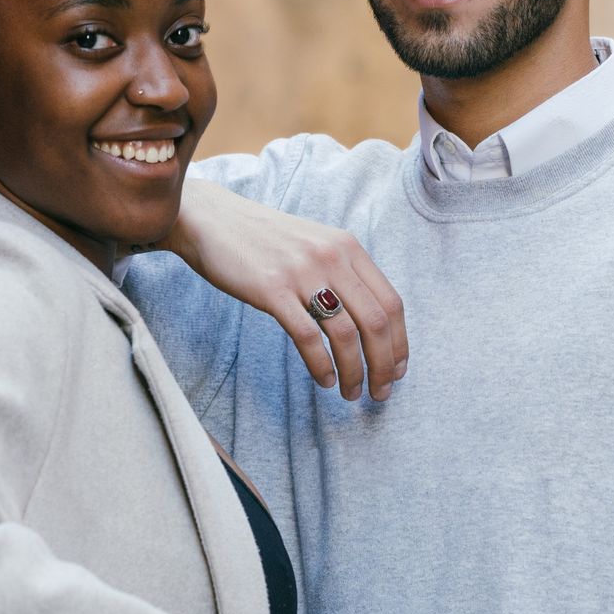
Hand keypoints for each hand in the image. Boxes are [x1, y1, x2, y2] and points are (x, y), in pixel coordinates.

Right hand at [164, 180, 407, 400]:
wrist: (213, 220)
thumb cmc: (264, 240)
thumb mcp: (315, 244)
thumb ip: (343, 273)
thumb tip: (370, 322)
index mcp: (348, 247)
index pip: (391, 303)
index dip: (400, 343)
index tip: (397, 370)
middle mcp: (332, 257)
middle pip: (376, 322)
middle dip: (384, 365)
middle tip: (380, 392)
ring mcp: (303, 273)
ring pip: (346, 334)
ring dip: (355, 371)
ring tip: (351, 392)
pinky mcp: (272, 290)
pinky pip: (308, 337)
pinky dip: (322, 366)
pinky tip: (325, 380)